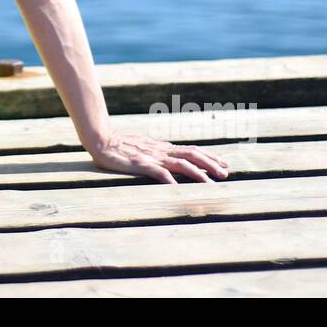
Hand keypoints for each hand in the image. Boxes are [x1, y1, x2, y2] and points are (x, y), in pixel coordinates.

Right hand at [90, 134, 229, 183]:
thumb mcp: (143, 147)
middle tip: (226, 173)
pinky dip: (168, 179)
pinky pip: (157, 172)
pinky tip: (177, 188)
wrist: (100, 139)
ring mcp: (151, 157)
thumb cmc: (120, 145)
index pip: (191, 151)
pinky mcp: (139, 164)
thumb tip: (172, 155)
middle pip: (191, 155)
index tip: (224, 164)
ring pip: (180, 164)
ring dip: (198, 173)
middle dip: (210, 164)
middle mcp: (161, 151)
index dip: (209, 157)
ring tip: (211, 183)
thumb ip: (157, 152)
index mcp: (163, 148)